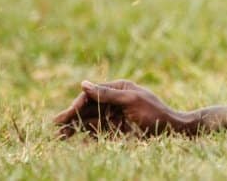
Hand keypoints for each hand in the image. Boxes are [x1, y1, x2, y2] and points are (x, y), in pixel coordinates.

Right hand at [53, 80, 187, 138]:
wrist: (172, 131)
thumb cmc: (154, 112)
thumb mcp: (131, 100)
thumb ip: (107, 94)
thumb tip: (83, 84)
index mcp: (118, 88)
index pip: (91, 95)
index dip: (77, 105)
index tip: (65, 116)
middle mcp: (113, 101)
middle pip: (87, 109)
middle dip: (71, 118)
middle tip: (54, 127)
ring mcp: (114, 116)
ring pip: (89, 122)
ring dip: (74, 128)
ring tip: (59, 137)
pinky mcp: (116, 130)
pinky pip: (97, 133)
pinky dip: (86, 137)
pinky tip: (75, 142)